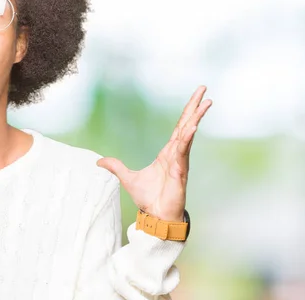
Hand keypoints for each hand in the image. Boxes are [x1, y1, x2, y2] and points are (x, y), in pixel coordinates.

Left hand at [97, 85, 211, 221]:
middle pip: (187, 124)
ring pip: (189, 135)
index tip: (196, 97)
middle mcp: (176, 154)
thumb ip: (115, 167)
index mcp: (168, 152)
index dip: (187, 112)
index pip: (179, 127)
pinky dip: (187, 139)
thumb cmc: (149, 199)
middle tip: (204, 89)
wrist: (156, 216)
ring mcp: (180, 161)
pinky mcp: (180, 172)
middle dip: (195, 107)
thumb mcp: (127, 178)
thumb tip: (99, 162)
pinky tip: (192, 127)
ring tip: (205, 103)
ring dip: (196, 118)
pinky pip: (183, 152)